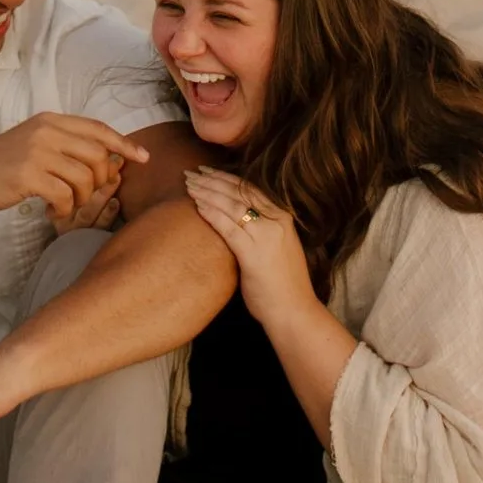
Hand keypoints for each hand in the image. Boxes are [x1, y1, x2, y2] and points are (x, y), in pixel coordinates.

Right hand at [0, 114, 146, 228]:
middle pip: (98, 155)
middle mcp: (46, 130)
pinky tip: (50, 212)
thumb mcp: (34, 144)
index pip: (98, 128)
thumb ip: (65, 144)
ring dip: (80, 199)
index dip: (124, 144)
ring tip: (64, 205)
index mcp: (50, 120)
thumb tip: (108, 158)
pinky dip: (63, 209)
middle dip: (100, 182)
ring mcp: (37, 151)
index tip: (143, 158)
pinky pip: (65, 196)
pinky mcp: (28, 175)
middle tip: (84, 196)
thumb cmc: (1, 166)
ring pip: (85, 178)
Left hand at [184, 169, 316, 321]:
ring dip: (208, 193)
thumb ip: (261, 230)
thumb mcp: (276, 247)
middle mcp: (276, 222)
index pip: (250, 189)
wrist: (294, 311)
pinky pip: (229, 229)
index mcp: (282, 217)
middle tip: (190, 174)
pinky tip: (198, 207)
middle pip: (239, 193)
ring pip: (232, 206)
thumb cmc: (282, 283)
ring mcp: (266, 237)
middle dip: (212, 181)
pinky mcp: (254, 255)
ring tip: (189, 186)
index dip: (226, 177)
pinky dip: (212, 215)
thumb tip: (236, 219)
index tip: (206, 171)